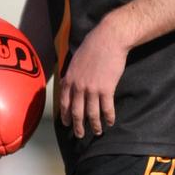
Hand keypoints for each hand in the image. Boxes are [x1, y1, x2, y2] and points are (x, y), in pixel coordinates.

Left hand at [59, 19, 128, 138]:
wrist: (108, 39)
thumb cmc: (93, 46)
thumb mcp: (75, 60)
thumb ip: (71, 74)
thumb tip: (68, 83)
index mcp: (69, 79)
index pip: (64, 102)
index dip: (65, 115)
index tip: (67, 124)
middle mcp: (78, 86)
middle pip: (77, 112)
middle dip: (78, 126)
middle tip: (80, 135)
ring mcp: (92, 89)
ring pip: (92, 114)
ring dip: (95, 125)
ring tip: (98, 132)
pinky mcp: (107, 89)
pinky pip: (107, 108)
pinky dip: (109, 117)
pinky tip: (110, 122)